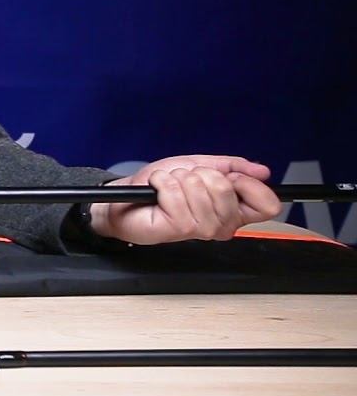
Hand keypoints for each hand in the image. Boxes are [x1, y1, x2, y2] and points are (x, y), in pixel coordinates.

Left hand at [89, 155, 281, 244]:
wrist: (127, 196)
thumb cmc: (162, 185)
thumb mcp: (200, 165)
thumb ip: (232, 166)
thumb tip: (262, 171)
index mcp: (234, 211)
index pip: (268, 205)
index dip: (249, 184)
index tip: (229, 176)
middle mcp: (223, 225)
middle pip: (227, 188)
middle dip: (200, 174)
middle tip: (186, 181)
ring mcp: (202, 230)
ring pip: (200, 188)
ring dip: (178, 178)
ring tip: (169, 187)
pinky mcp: (179, 228)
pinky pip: (176, 192)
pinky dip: (162, 182)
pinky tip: (157, 191)